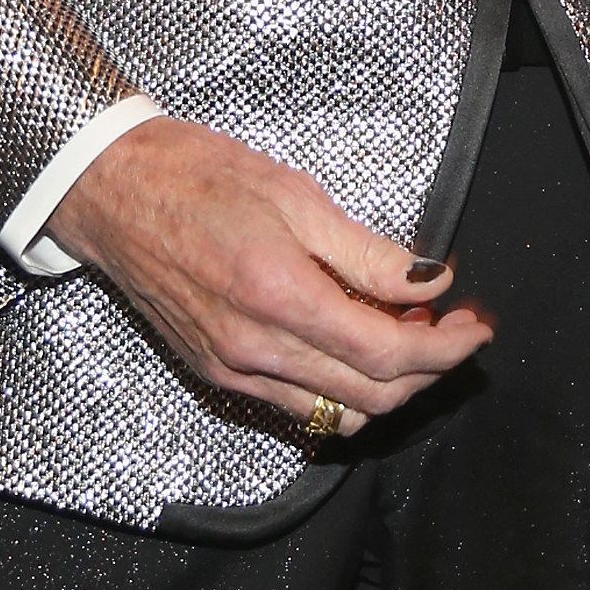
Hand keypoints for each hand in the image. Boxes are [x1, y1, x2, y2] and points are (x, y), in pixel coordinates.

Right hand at [49, 115, 491, 435]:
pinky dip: (341, 387)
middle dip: (428, 370)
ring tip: (407, 332)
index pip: (386, 354)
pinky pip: (298, 407)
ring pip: (338, 413)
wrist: (113, 193)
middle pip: (371, 397)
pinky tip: (355, 342)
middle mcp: (255, 350)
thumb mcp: (295, 194)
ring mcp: (233, 371)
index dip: (444, 348)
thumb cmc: (198, 176)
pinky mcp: (217, 374)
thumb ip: (366, 252)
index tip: (476, 325)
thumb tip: (429, 280)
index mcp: (278, 297)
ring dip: (388, 385)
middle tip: (454, 327)